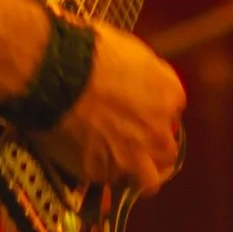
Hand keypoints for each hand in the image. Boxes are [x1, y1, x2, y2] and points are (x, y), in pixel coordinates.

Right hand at [33, 22, 187, 194]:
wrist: (58, 74)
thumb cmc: (90, 50)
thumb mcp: (130, 51)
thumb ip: (143, 74)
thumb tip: (135, 80)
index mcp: (169, 95)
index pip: (173, 110)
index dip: (153, 111)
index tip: (138, 109)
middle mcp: (159, 130)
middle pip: (167, 150)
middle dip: (153, 148)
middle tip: (132, 143)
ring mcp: (133, 156)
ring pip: (149, 180)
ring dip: (139, 175)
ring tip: (122, 171)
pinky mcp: (102, 173)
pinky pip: (107, 181)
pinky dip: (99, 173)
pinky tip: (86, 162)